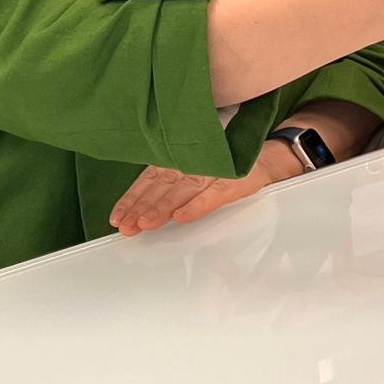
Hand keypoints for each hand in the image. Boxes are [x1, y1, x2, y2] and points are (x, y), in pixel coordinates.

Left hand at [109, 140, 298, 235]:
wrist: (265, 157)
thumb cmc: (225, 169)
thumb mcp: (194, 174)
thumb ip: (169, 189)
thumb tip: (139, 211)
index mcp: (178, 162)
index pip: (149, 180)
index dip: (131, 199)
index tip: (117, 218)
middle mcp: (191, 164)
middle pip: (161, 187)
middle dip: (142, 208)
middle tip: (128, 225)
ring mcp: (212, 171)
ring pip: (182, 190)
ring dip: (162, 208)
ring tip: (146, 223)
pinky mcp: (233, 180)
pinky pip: (213, 194)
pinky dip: (197, 205)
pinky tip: (182, 216)